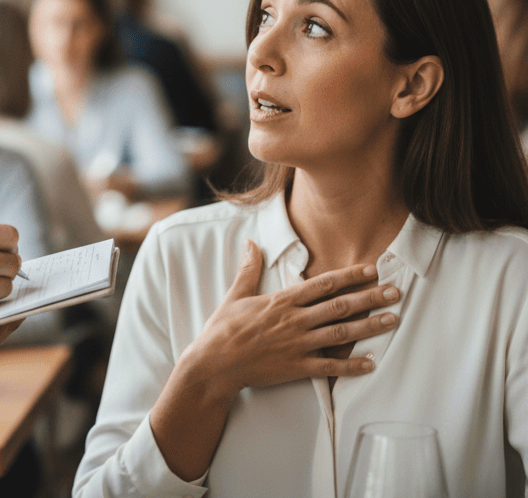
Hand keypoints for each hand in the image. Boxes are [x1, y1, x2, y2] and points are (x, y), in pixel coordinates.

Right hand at [149, 240, 399, 482]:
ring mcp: (298, 345)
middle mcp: (295, 320)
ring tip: (393, 320)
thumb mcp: (236, 294)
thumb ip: (249, 269)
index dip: (350, 276)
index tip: (371, 269)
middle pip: (340, 306)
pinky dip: (352, 366)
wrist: (215, 363)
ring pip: (341, 333)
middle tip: (395, 292)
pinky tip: (371, 363)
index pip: (323, 284)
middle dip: (370, 297)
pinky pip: (330, 367)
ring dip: (369, 326)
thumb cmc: (224, 328)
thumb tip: (250, 242)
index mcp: (283, 300)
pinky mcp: (297, 368)